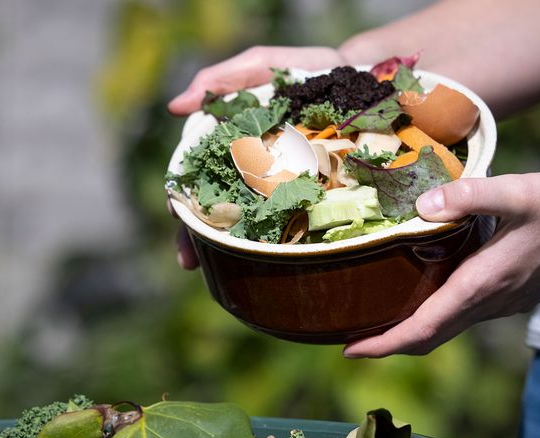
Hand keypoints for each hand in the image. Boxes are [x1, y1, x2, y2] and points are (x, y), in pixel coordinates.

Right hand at [168, 45, 347, 270]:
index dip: (183, 199)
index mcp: (234, 149)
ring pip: (250, 228)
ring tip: (217, 270)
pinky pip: (295, 227)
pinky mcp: (316, 201)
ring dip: (229, 252)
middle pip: (217, 211)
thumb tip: (175, 106)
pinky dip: (279, 250)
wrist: (364, 81)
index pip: (198, 179)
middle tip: (190, 259)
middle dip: (198, 238)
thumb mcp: (261, 66)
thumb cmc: (306, 73)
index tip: (176, 216)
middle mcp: (254, 175)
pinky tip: (271, 266)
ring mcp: (284, 192)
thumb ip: (222, 79)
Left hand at [343, 171, 539, 357]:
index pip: (423, 329)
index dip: (384, 344)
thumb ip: (469, 195)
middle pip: (430, 338)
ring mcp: (504, 303)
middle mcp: (490, 302)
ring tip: (376, 319)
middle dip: (388, 344)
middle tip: (349, 341)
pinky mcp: (512, 294)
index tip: (349, 349)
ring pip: (447, 329)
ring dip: (411, 332)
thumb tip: (423, 206)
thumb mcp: (518, 190)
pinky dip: (434, 317)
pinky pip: (464, 315)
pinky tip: (423, 294)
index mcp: (482, 284)